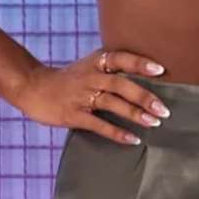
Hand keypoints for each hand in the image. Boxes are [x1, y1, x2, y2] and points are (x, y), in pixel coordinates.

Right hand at [11, 47, 170, 144]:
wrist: (34, 87)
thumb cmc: (70, 78)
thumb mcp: (89, 65)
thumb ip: (112, 68)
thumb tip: (145, 74)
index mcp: (96, 62)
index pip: (121, 58)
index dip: (140, 63)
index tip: (160, 70)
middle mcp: (90, 76)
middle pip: (121, 84)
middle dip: (144, 96)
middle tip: (164, 109)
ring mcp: (81, 96)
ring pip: (112, 104)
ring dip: (134, 114)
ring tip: (153, 123)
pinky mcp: (73, 115)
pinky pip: (98, 125)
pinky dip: (116, 132)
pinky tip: (132, 139)